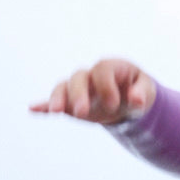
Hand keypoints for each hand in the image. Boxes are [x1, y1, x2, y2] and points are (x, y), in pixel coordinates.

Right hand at [30, 58, 155, 123]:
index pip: (102, 70)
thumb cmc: (138, 91)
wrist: (128, 101)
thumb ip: (142, 93)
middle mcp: (90, 75)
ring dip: (59, 99)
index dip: (106, 86)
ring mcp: (79, 88)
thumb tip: (137, 101)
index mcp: (109, 67)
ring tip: (56, 111)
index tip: (114, 104)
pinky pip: (55, 100)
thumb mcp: (146, 90)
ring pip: (63, 88)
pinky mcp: (71, 102)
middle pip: (79, 78)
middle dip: (79, 94)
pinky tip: (33, 110)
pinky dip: (44, 105)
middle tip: (82, 112)